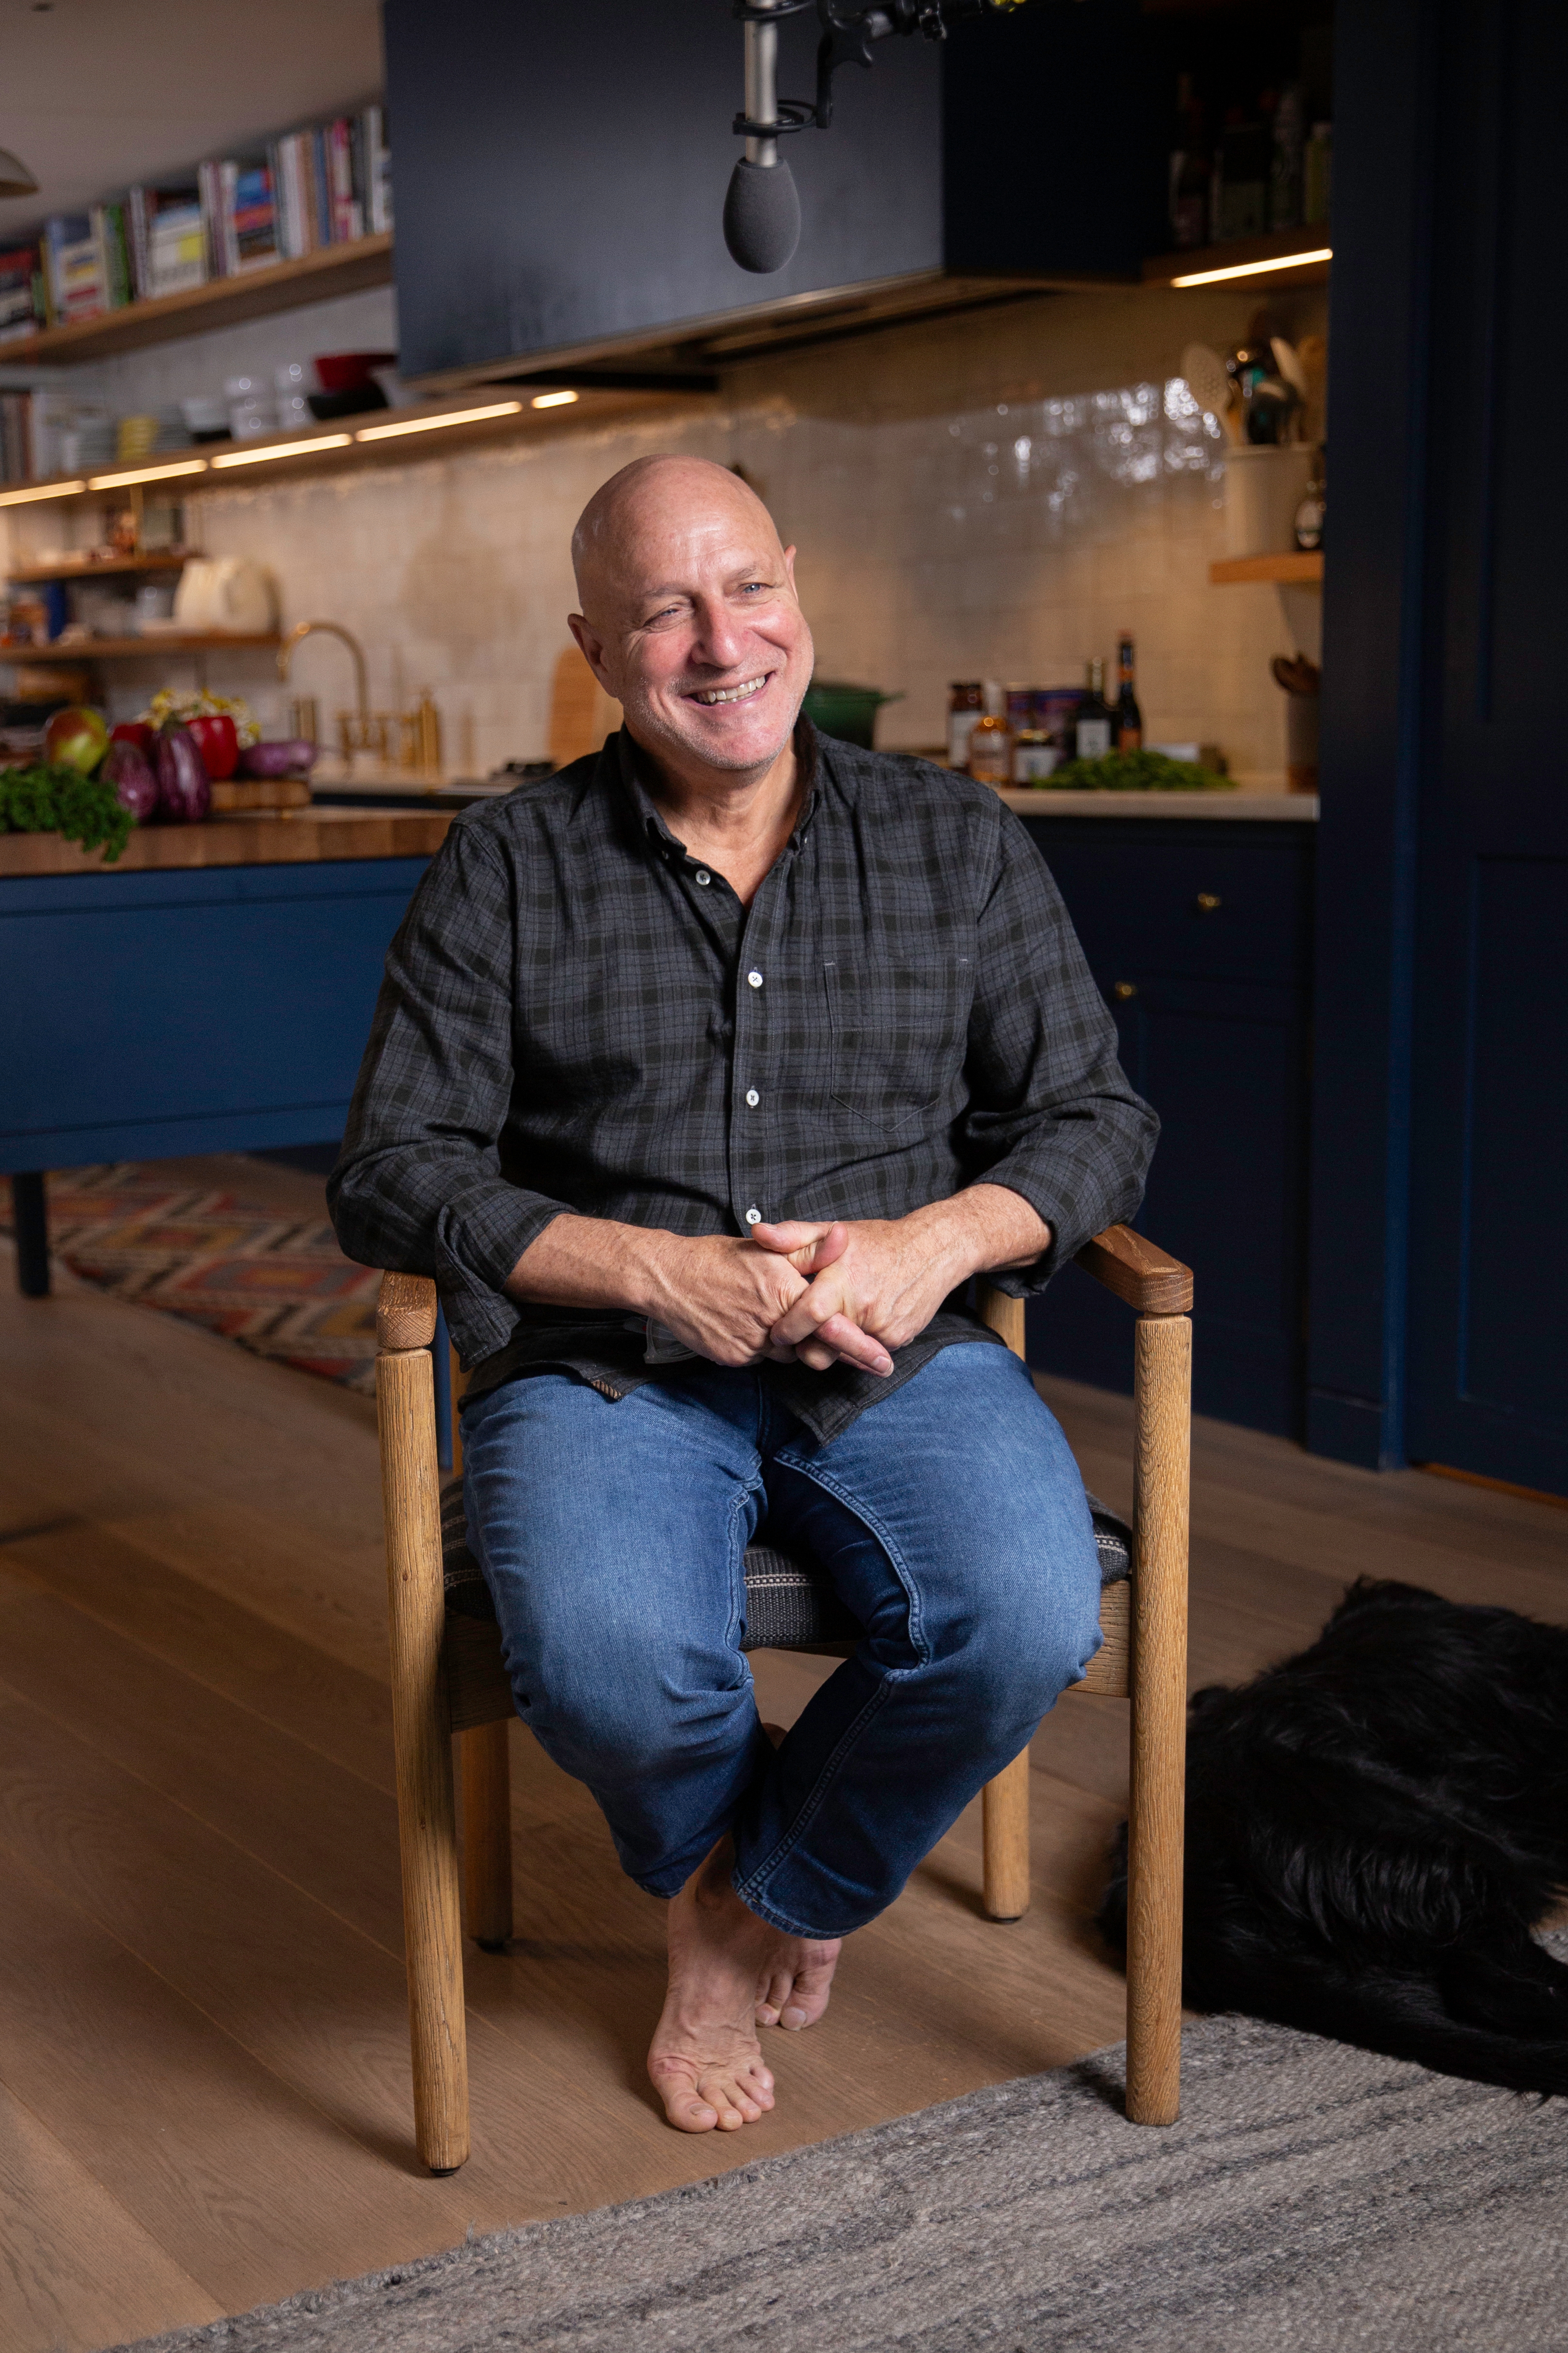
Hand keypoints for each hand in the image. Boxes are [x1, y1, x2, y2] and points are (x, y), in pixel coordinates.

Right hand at [640, 1228, 892, 1374]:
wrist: (668, 1278)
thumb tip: (844, 1237)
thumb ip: (810, 1249)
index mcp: (783, 1292)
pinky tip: (744, 1322)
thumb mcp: (768, 1248)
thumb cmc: (719, 1259)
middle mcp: (770, 1323)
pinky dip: (760, 1345)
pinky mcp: (734, 1358)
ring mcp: (750, 1345)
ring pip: (786, 1352)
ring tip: (761, 1312)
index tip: (882, 1360)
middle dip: (818, 1341)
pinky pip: (761, 1358)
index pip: (830, 1326)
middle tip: (823, 1337)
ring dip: (785, 1340)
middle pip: (810, 1343)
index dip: (858, 1345)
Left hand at [751, 1214, 959, 1371]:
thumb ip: (793, 1236)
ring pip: (843, 1354)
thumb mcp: (832, 1230)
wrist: (934, 1250)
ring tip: (830, 1325)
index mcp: (842, 1280)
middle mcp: (863, 1307)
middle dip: (806, 1346)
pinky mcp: (898, 1339)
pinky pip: (866, 1353)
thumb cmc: (877, 1241)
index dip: (788, 1329)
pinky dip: (856, 1344)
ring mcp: (883, 1327)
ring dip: (832, 1346)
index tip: (776, 1332)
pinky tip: (857, 1324)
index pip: (807, 1315)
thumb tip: (758, 1233)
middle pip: (822, 1346)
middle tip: (800, 1336)